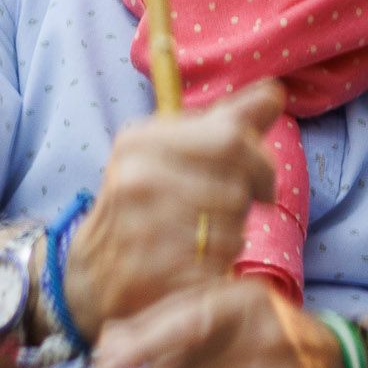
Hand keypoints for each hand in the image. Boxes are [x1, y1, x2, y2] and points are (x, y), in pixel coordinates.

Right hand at [63, 81, 284, 340]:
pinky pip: (216, 268)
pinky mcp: (151, 275)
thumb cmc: (146, 204)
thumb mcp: (174, 152)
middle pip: (236, 189)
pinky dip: (218, 270)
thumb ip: (227, 123)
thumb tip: (274, 92)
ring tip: (204, 241)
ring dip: (231, 241)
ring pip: (231, 232)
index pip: (231, 138)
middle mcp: (136, 179)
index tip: (264, 185)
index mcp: (140, 141)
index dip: (262, 164)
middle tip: (225, 218)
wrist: (92, 274)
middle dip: (244, 208)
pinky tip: (198, 266)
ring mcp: (140, 228)